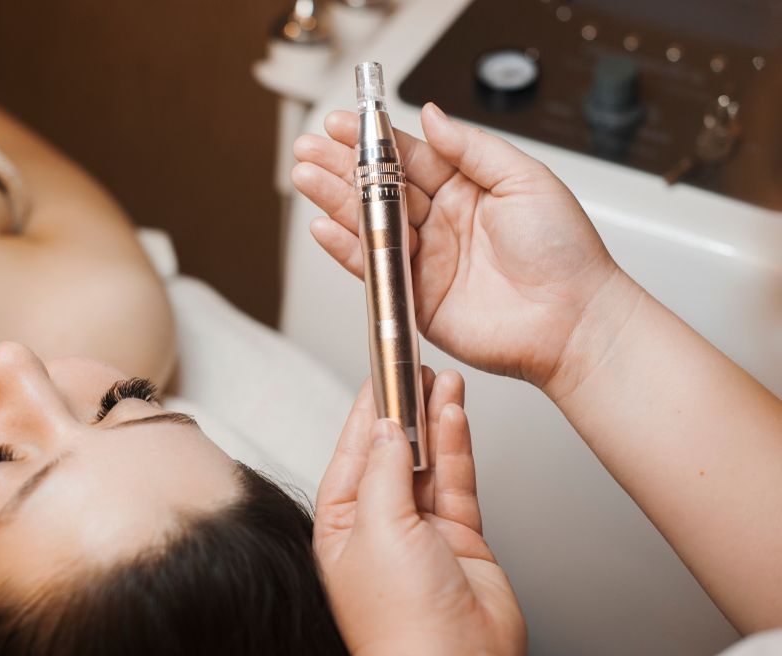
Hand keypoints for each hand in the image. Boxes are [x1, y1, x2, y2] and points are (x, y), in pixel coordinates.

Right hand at [292, 104, 632, 392]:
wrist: (572, 319)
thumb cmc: (563, 251)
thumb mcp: (525, 178)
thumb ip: (472, 148)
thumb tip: (431, 115)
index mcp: (466, 189)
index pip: (409, 157)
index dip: (374, 140)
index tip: (345, 123)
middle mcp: (441, 222)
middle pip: (381, 189)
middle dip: (342, 167)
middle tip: (309, 146)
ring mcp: (425, 259)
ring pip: (370, 224)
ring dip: (334, 201)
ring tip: (304, 176)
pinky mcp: (415, 297)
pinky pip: (373, 269)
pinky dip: (347, 249)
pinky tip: (324, 227)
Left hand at [315, 369, 524, 655]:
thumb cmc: (400, 621)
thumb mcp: (377, 529)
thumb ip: (383, 472)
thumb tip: (387, 431)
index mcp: (340, 526)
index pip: (352, 452)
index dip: (367, 410)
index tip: (380, 374)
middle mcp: (379, 526)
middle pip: (391, 452)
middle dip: (404, 409)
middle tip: (416, 368)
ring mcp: (422, 531)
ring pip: (427, 461)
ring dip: (434, 420)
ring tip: (442, 379)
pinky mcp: (460, 537)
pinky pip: (456, 481)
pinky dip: (457, 447)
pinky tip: (456, 415)